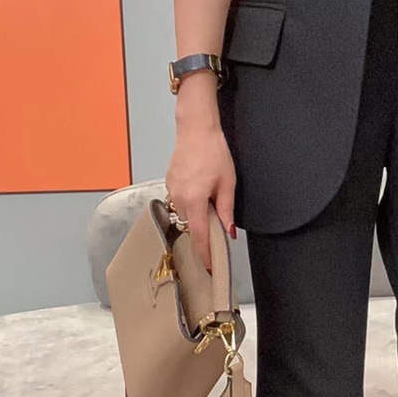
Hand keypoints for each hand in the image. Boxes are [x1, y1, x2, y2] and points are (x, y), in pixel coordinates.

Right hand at [165, 120, 236, 272]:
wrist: (196, 130)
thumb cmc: (213, 152)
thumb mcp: (228, 183)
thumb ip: (226, 210)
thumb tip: (228, 231)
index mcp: (194, 201)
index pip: (198, 236)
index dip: (205, 254)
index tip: (208, 266)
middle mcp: (178, 198)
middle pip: (191, 225)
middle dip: (203, 225)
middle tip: (217, 214)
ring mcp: (171, 190)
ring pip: (185, 213)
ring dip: (196, 211)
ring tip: (209, 192)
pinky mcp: (169, 183)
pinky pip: (180, 200)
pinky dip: (190, 200)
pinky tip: (199, 185)